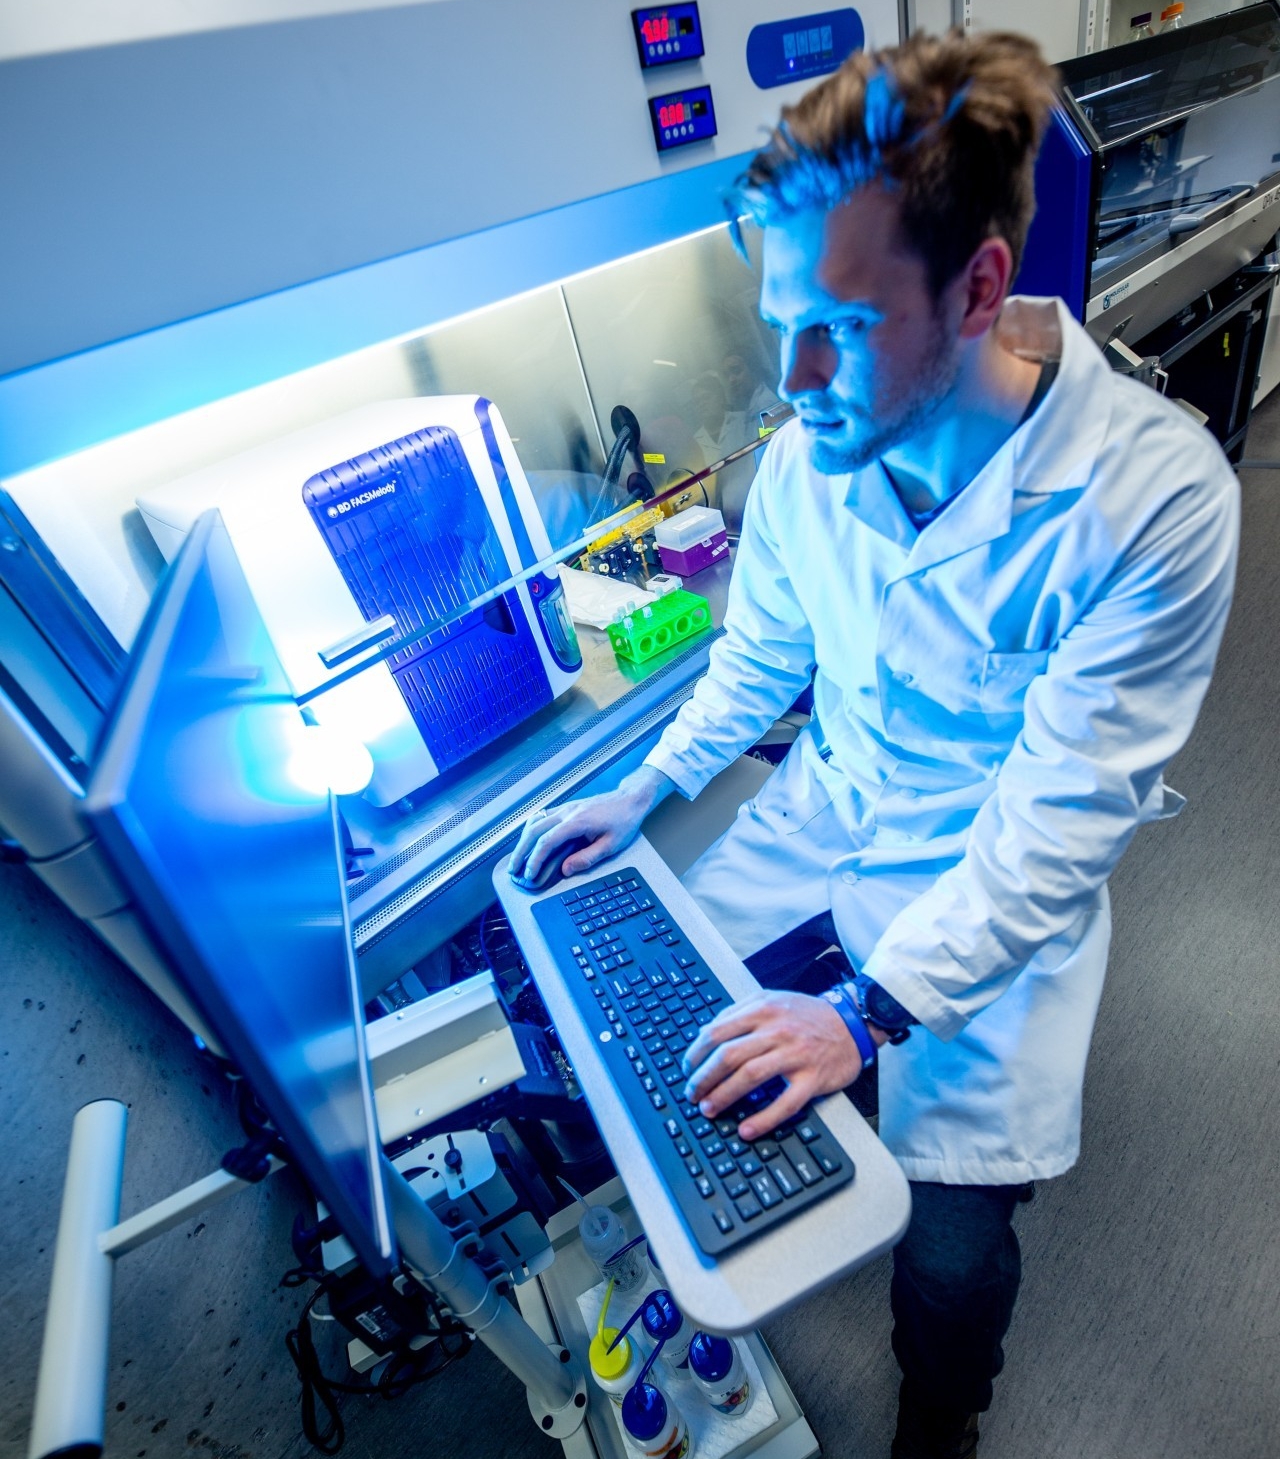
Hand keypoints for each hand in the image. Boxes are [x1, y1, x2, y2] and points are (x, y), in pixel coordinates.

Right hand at [509, 766, 674, 884]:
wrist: (630, 800)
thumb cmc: (624, 820)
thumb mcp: (611, 845)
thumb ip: (587, 858)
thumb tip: (566, 870)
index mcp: (577, 822)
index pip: (547, 842)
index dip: (535, 860)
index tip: (529, 873)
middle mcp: (567, 813)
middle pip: (534, 831)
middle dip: (521, 852)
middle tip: (514, 869)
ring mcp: (565, 809)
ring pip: (535, 822)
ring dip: (523, 840)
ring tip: (517, 857)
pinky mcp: (566, 808)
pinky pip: (542, 817)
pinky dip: (531, 829)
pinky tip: (528, 839)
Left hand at [681, 990, 881, 1139]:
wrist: (852, 1023)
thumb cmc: (808, 1015)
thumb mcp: (773, 1000)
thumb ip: (741, 1012)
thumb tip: (706, 1034)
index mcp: (762, 1009)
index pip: (717, 1031)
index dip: (696, 1054)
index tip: (687, 1069)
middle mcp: (777, 1029)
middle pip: (728, 1055)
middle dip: (704, 1079)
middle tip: (692, 1094)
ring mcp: (796, 1054)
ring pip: (750, 1076)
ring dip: (723, 1096)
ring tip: (709, 1109)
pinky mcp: (813, 1078)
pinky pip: (784, 1103)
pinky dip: (763, 1119)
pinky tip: (746, 1130)